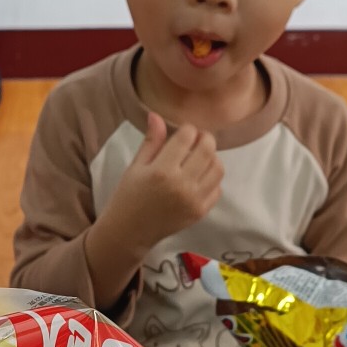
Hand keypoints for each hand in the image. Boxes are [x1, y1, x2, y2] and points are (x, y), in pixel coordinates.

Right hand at [109, 111, 223, 251]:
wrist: (130, 232)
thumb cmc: (129, 196)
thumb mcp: (136, 166)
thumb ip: (151, 141)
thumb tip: (156, 115)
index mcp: (162, 170)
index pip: (187, 137)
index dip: (187, 129)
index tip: (182, 132)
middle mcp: (182, 184)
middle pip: (208, 149)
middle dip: (204, 138)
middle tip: (196, 140)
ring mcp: (194, 200)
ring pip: (218, 168)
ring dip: (211, 157)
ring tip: (199, 157)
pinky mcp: (201, 212)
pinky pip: (217, 188)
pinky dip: (212, 178)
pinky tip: (199, 177)